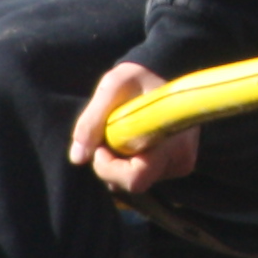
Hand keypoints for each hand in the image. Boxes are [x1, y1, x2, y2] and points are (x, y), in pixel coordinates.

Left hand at [72, 60, 196, 193]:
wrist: (162, 73)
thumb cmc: (138, 77)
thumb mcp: (112, 87)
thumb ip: (92, 120)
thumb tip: (78, 158)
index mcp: (171, 142)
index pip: (135, 179)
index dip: (110, 168)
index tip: (102, 145)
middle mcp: (180, 160)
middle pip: (132, 183)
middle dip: (110, 166)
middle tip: (107, 137)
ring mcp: (179, 165)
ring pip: (135, 181)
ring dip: (118, 164)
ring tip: (122, 134)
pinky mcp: (176, 166)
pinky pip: (143, 175)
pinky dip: (129, 163)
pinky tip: (131, 141)